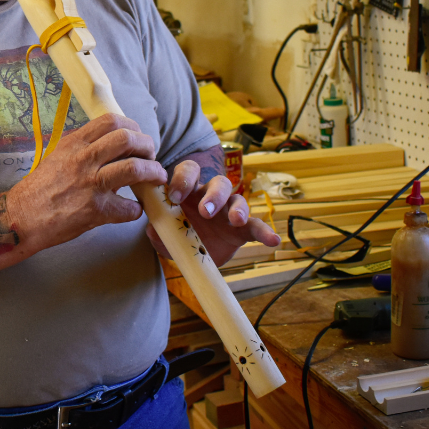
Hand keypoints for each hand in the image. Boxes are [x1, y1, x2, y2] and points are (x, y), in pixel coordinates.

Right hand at [7, 113, 166, 250]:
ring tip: (156, 178)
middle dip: (147, 146)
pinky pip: (129, 208)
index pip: (111, 120)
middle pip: (128, 139)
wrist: (22, 216)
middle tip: (151, 157)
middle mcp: (84, 159)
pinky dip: (137, 210)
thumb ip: (84, 148)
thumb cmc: (41, 188)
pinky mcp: (95, 210)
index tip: (137, 138)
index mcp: (75, 143)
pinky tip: (134, 210)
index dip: (133, 127)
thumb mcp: (59, 156)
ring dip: (153, 173)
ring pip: (134, 168)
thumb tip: (113, 144)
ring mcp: (90, 185)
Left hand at [147, 155, 280, 264]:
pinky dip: (265, 232)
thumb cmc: (175, 236)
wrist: (190, 255)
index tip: (175, 197)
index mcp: (189, 190)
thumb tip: (154, 229)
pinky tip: (274, 240)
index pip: (189, 172)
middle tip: (205, 211)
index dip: (183, 180)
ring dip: (238, 208)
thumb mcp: (162, 235)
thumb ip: (157, 230)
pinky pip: (256, 226)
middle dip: (213, 194)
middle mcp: (210, 196)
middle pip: (219, 182)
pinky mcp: (241, 230)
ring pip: (238, 199)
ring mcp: (228, 212)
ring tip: (236, 220)